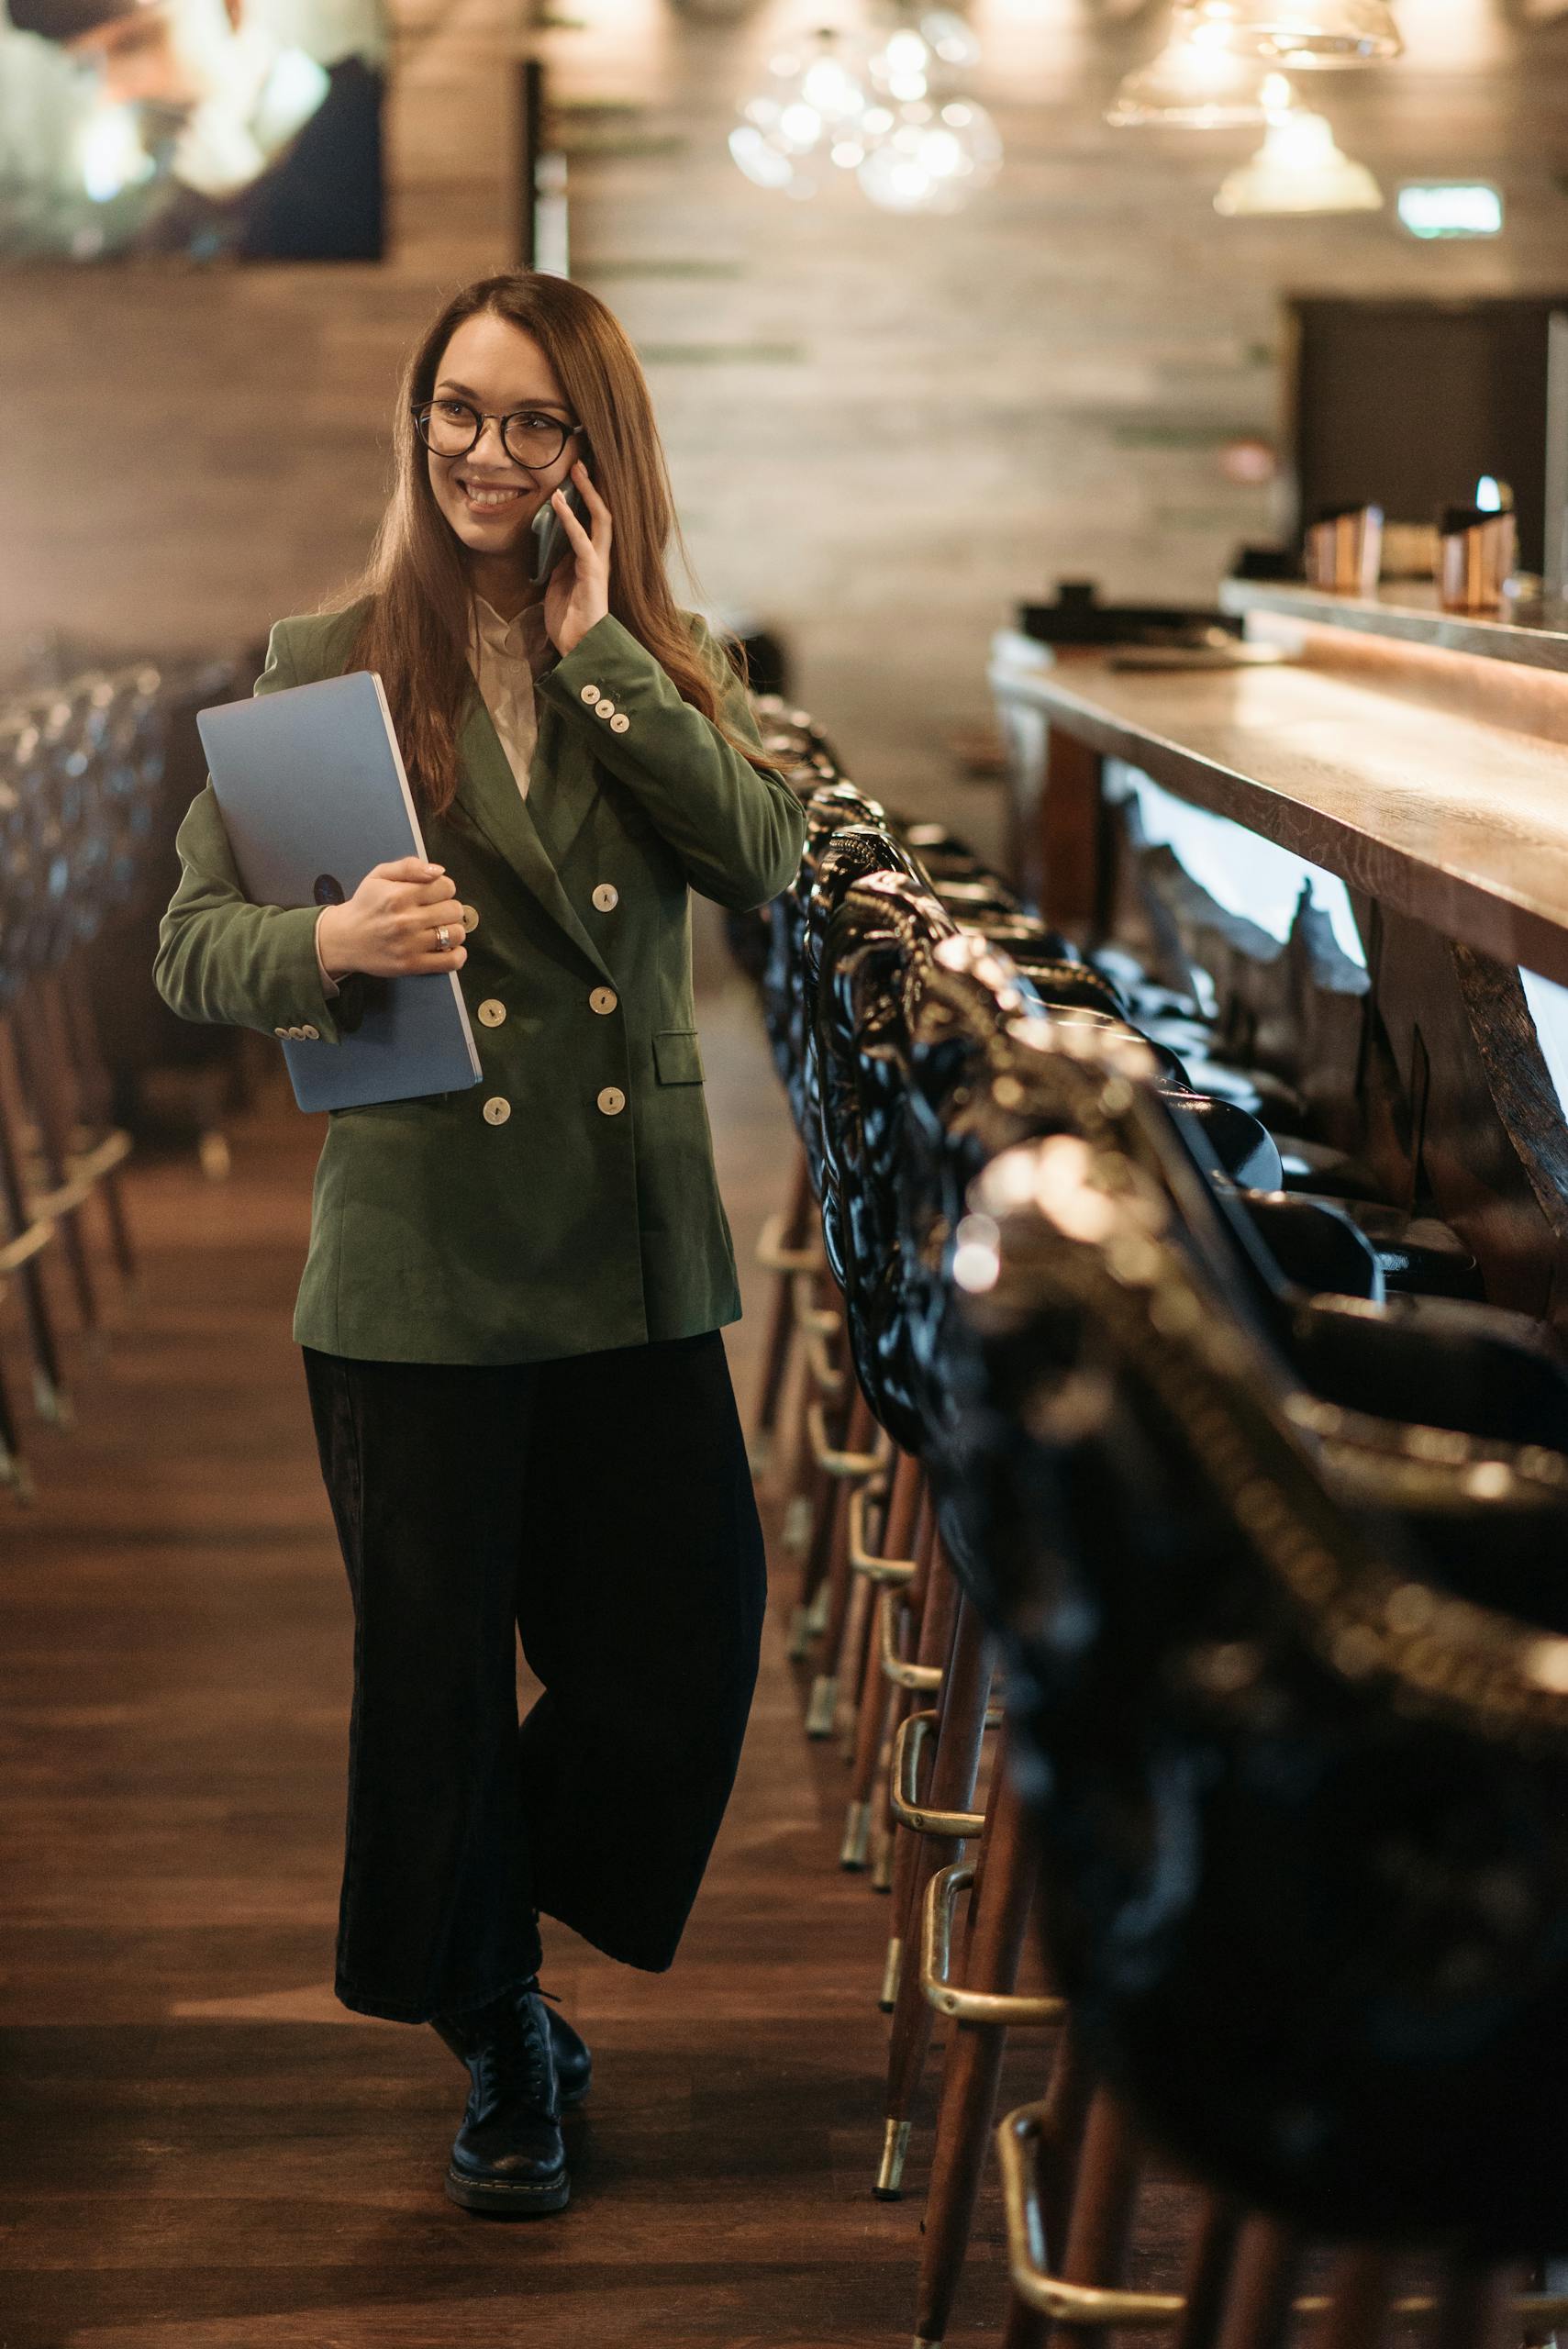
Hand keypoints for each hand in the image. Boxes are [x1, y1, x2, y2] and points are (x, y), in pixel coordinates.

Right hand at [316, 858, 466, 979]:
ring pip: (456, 934)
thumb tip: (438, 871)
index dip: (444, 888)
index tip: (434, 895)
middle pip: (454, 910)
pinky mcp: (412, 965)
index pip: (446, 887)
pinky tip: (448, 948)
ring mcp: (410, 945)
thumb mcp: (379, 876)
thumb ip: (408, 866)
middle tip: (435, 912)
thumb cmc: (366, 905)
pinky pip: (451, 962)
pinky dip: (457, 955)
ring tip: (439, 929)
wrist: (344, 939)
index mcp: (398, 895)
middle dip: (448, 908)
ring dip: (452, 930)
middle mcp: (406, 920)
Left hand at [543, 460, 611, 657]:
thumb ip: (558, 562)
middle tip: (580, 462)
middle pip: (603, 513)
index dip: (587, 498)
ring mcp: (599, 564)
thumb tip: (552, 543)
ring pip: (600, 519)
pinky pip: (581, 540)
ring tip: (576, 470)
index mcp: (593, 559)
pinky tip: (558, 501)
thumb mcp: (558, 584)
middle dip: (592, 487)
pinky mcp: (592, 573)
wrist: (579, 648)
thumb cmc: (569, 620)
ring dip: (587, 493)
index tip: (576, 476)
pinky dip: (569, 518)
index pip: (594, 522)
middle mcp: (601, 557)